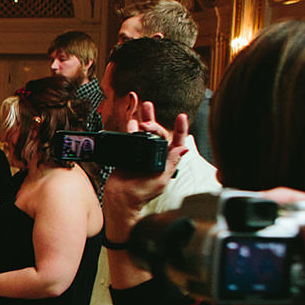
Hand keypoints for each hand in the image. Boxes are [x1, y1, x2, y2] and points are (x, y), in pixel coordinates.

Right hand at [101, 102, 188, 241]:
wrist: (120, 198)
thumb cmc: (142, 193)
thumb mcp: (161, 179)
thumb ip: (171, 163)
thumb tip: (184, 148)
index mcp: (166, 161)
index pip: (177, 142)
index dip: (180, 129)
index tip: (181, 117)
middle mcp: (154, 155)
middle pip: (159, 133)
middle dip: (155, 123)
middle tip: (146, 123)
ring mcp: (141, 153)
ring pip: (145, 132)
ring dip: (145, 118)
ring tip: (145, 106)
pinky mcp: (128, 153)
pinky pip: (130, 137)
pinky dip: (130, 128)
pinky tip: (131, 121)